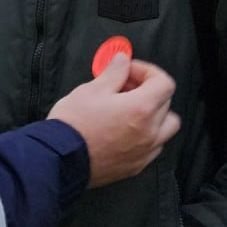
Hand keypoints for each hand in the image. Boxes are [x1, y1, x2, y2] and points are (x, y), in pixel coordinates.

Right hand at [47, 54, 180, 187]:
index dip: (147, 71)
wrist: (60, 160)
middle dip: (148, 89)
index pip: (164, 83)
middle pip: (166, 103)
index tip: (129, 71)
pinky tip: (125, 129)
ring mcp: (144, 151)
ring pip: (166, 128)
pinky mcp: (136, 166)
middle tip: (124, 86)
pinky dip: (147, 135)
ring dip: (154, 114)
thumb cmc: (73, 125)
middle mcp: (149, 132)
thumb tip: (122, 61)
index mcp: (141, 109)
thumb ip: (113, 72)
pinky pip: (153, 147)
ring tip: (130, 109)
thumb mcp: (91, 90)